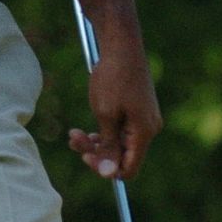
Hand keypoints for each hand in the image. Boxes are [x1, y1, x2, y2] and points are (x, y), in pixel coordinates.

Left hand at [69, 36, 161, 181]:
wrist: (121, 47)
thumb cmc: (112, 78)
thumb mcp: (105, 114)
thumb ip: (107, 146)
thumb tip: (109, 174)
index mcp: (144, 133)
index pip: (129, 168)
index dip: (106, 168)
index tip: (84, 157)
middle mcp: (148, 129)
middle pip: (121, 155)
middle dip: (95, 151)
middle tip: (73, 138)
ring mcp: (143, 119)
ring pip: (117, 143)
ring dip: (94, 141)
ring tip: (73, 133)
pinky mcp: (136, 111)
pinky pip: (119, 130)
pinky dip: (102, 130)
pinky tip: (84, 128)